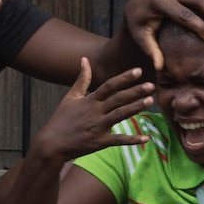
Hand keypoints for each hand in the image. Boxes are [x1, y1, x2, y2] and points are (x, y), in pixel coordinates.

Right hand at [31, 57, 154, 161]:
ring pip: (120, 115)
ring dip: (136, 108)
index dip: (124, 78)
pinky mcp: (101, 142)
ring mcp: (99, 127)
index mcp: (90, 100)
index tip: (138, 71)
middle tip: (151, 85)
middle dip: (135, 92)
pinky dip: (133, 140)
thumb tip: (84, 59)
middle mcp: (96, 112)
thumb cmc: (61, 119)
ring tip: (150, 101)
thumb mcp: (70, 97)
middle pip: (118, 99)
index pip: (109, 86)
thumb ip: (82, 79)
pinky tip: (146, 138)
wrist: (52, 144)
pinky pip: (119, 140)